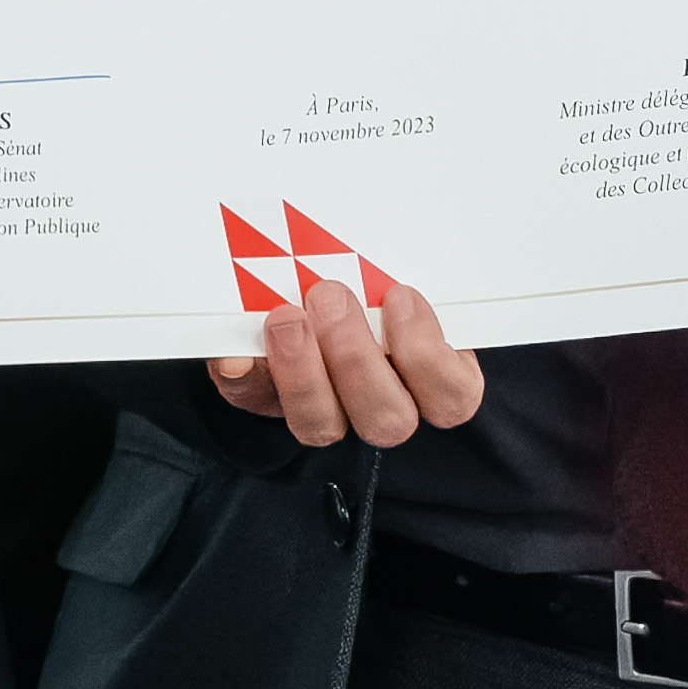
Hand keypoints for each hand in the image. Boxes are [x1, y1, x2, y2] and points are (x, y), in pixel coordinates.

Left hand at [203, 272, 485, 448]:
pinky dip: (242, 373)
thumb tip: (391, 284)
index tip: (400, 296)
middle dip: (357, 359)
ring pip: (323, 426)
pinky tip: (235, 350)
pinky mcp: (265, 397)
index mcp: (427, 375)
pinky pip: (252, 400)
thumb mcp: (390, 262)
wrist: (301, 268)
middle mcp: (379, 404)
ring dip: (303, 372)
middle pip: (388, 420)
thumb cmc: (369, 268)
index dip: (429, 356)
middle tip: (330, 296)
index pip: (452, 395)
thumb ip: (393, 269)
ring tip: (287, 315)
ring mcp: (323, 408)